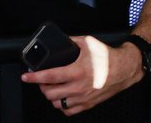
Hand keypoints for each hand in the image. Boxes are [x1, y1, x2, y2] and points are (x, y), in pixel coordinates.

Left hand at [21, 36, 141, 115]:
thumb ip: (71, 41)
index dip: (34, 77)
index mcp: (77, 71)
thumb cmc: (107, 56)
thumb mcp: (87, 42)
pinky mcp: (88, 104)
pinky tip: (62, 97)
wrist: (124, 68)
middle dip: (41, 87)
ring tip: (51, 88)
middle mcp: (79, 87)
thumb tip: (59, 40)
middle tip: (41, 80)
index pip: (49, 76)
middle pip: (50, 93)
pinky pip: (69, 111)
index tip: (26, 76)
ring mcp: (83, 97)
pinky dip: (62, 105)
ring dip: (51, 96)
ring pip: (58, 103)